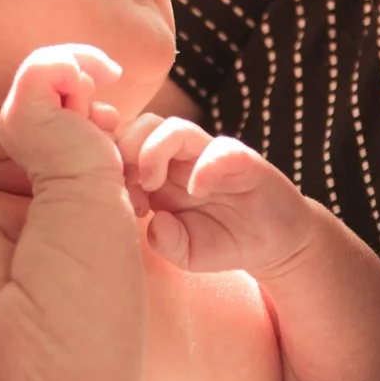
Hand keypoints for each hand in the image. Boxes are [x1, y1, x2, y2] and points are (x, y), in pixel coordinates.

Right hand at [0, 44, 125, 183]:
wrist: (90, 195)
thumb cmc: (97, 170)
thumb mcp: (92, 125)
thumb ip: (84, 101)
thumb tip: (101, 74)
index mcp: (26, 123)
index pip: (54, 78)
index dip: (83, 83)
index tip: (107, 108)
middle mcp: (14, 117)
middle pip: (56, 69)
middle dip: (86, 88)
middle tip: (94, 125)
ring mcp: (14, 113)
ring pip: (55, 65)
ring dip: (84, 92)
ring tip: (89, 124)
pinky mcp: (24, 108)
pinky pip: (48, 63)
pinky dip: (73, 72)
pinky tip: (83, 102)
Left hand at [116, 114, 316, 276]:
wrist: (273, 243)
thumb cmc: (224, 241)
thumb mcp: (187, 254)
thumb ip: (166, 242)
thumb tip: (154, 221)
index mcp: (160, 174)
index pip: (124, 146)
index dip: (109, 162)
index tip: (106, 195)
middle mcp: (182, 158)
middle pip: (142, 126)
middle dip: (125, 150)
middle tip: (129, 187)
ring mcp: (211, 155)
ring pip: (175, 128)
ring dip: (154, 151)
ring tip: (153, 185)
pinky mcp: (242, 160)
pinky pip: (220, 150)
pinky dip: (204, 167)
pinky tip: (198, 192)